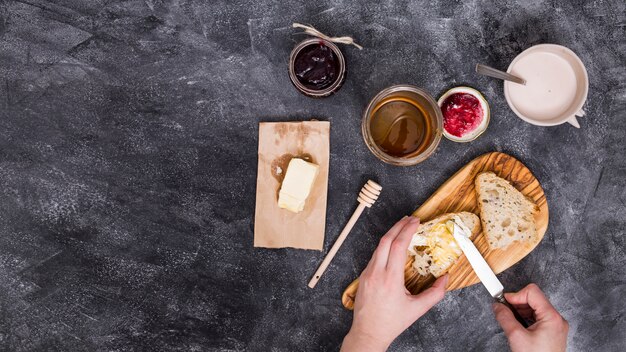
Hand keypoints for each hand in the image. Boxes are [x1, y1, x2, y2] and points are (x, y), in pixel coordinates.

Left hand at [341, 216, 447, 351]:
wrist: (368, 333)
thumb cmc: (391, 323)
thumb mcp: (418, 309)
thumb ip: (435, 293)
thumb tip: (445, 279)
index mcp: (391, 279)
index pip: (398, 246)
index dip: (408, 230)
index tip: (415, 221)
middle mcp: (377, 273)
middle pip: (386, 240)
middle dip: (398, 226)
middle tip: (410, 219)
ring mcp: (367, 274)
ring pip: (378, 247)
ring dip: (390, 235)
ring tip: (402, 228)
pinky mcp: (363, 277)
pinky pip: (374, 256)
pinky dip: (384, 247)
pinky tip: (392, 246)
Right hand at [493, 283, 568, 351]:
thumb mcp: (516, 336)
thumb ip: (505, 317)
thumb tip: (497, 306)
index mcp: (551, 317)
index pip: (532, 292)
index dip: (515, 295)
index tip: (502, 300)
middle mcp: (556, 319)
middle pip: (534, 298)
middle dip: (517, 303)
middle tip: (503, 309)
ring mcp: (555, 326)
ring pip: (535, 307)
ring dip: (520, 310)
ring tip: (509, 318)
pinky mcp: (552, 332)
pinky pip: (538, 317)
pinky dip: (526, 317)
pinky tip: (518, 324)